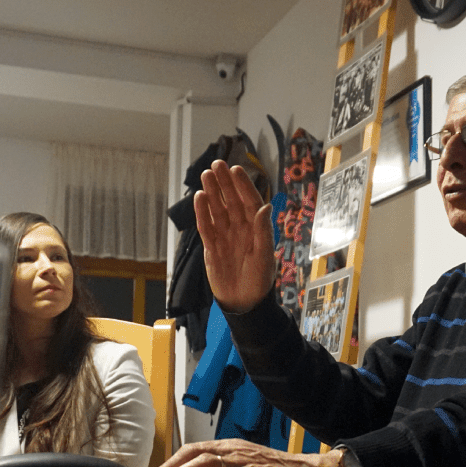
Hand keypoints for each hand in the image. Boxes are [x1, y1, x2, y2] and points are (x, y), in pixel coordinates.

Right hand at [194, 160, 275, 312]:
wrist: (242, 302)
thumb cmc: (259, 280)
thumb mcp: (264, 256)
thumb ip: (264, 231)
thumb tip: (266, 206)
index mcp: (256, 229)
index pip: (249, 202)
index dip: (243, 186)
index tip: (236, 170)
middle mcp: (240, 229)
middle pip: (231, 201)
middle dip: (224, 183)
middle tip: (217, 164)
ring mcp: (225, 237)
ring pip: (217, 210)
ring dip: (212, 193)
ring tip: (206, 175)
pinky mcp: (212, 247)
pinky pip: (206, 226)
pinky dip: (202, 212)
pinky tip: (199, 197)